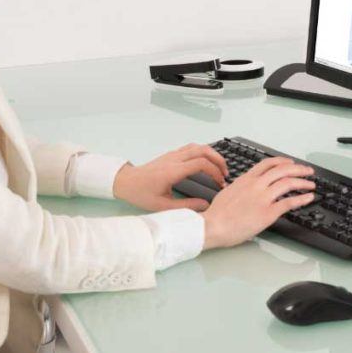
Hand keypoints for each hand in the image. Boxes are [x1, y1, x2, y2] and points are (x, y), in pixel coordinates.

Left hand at [112, 143, 228, 212]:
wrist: (126, 182)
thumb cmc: (142, 194)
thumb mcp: (163, 205)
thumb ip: (186, 206)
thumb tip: (205, 206)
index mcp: (173, 171)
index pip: (201, 164)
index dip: (214, 172)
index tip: (220, 183)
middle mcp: (174, 159)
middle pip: (203, 150)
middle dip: (218, 160)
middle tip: (225, 173)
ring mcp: (172, 154)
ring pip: (198, 146)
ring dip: (212, 154)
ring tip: (219, 167)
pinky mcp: (171, 154)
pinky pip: (191, 148)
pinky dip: (203, 152)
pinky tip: (206, 163)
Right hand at [201, 157, 315, 249]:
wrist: (213, 226)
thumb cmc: (217, 213)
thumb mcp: (228, 192)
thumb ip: (239, 187)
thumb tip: (243, 187)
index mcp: (246, 179)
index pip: (268, 164)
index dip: (282, 161)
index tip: (290, 163)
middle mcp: (256, 185)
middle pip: (282, 170)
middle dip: (298, 169)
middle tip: (308, 171)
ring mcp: (263, 198)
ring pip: (288, 183)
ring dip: (303, 182)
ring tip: (311, 184)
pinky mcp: (267, 213)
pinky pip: (289, 203)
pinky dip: (302, 199)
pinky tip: (308, 198)